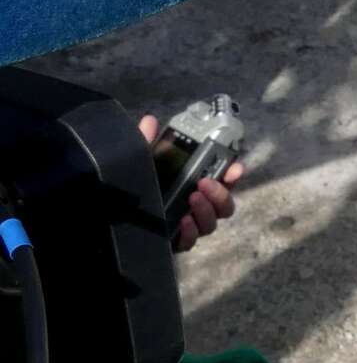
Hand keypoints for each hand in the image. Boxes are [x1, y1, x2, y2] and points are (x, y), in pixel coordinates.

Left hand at [138, 115, 242, 253]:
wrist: (115, 216)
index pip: (226, 181)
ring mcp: (189, 226)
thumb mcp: (143, 162)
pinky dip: (191, 232)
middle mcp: (199, 206)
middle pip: (225, 205)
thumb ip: (148, 142)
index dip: (234, 174)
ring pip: (212, 224)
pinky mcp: (175, 242)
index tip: (235, 168)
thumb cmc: (140, 184)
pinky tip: (183, 221)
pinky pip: (191, 242)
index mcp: (198, 186)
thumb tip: (149, 121)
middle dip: (221, 194)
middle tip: (204, 183)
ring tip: (192, 198)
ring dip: (206, 210)